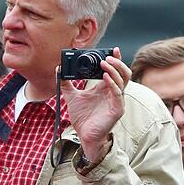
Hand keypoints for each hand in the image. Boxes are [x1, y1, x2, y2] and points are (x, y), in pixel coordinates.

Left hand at [61, 47, 128, 161]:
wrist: (84, 135)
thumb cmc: (82, 118)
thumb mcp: (71, 96)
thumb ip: (66, 83)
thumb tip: (59, 69)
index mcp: (106, 88)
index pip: (115, 70)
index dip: (116, 59)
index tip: (112, 49)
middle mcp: (113, 93)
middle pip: (124, 73)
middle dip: (118, 62)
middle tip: (108, 55)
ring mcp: (117, 101)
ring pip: (123, 81)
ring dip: (114, 70)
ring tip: (105, 63)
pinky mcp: (117, 109)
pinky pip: (117, 94)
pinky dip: (112, 84)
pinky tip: (104, 77)